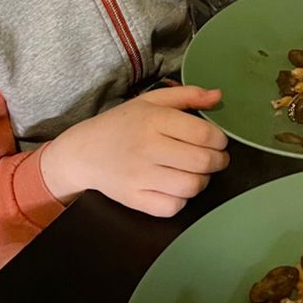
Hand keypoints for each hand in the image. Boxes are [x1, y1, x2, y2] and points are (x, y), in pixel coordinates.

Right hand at [40, 85, 228, 216]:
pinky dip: (182, 199)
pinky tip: (178, 187)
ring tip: (198, 172)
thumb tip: (219, 96)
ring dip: (203, 180)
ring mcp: (139, 177)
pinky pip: (172, 207)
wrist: (83, 152)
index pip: (202, 134)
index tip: (219, 140)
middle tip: (216, 158)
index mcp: (153, 120)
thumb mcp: (151, 101)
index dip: (219, 139)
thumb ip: (187, 95)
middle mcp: (147, 148)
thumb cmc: (122, 123)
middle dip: (218, 160)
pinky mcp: (133, 199)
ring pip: (191, 187)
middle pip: (201, 162)